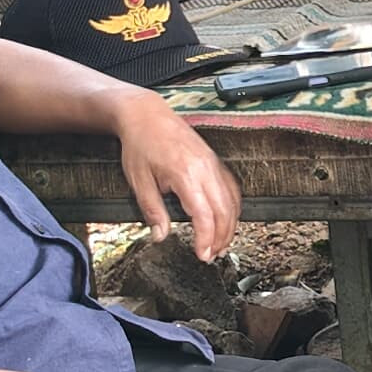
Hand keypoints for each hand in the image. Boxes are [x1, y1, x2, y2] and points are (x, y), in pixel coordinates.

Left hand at [111, 94, 238, 260]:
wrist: (147, 115)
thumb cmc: (140, 145)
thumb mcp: (139, 182)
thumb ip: (153, 211)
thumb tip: (161, 236)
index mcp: (185, 174)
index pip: (205, 215)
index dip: (206, 239)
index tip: (202, 255)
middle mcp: (205, 168)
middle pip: (224, 211)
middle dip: (221, 238)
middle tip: (210, 255)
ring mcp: (213, 163)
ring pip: (232, 201)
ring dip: (229, 225)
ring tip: (219, 244)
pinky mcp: (214, 161)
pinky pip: (231, 188)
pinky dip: (232, 207)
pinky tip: (225, 220)